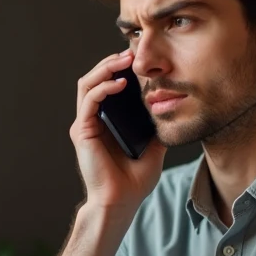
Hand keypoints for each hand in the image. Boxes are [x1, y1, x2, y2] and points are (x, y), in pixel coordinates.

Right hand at [70, 50, 166, 213]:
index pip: (106, 85)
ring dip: (104, 69)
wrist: (121, 202)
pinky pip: (90, 101)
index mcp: (105, 122)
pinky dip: (104, 88)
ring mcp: (85, 125)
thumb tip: (172, 109)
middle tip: (130, 53)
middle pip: (94, 79)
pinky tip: (120, 83)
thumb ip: (156, 127)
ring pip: (87, 84)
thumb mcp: (153, 147)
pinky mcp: (83, 131)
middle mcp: (92, 120)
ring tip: (124, 61)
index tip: (137, 59)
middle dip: (111, 62)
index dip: (118, 69)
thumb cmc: (134, 181)